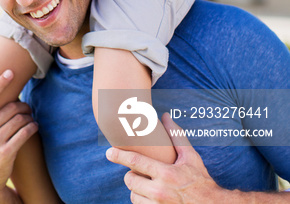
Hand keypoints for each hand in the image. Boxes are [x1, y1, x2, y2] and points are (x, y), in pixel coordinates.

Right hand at [0, 70, 38, 201]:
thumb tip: (0, 93)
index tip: (10, 72)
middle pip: (11, 108)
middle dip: (23, 106)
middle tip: (28, 108)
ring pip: (20, 119)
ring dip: (29, 117)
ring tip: (31, 119)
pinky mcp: (6, 152)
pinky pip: (25, 132)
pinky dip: (33, 127)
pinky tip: (35, 127)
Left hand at [106, 113, 222, 203]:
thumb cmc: (200, 180)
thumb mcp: (191, 157)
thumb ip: (176, 136)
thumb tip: (166, 115)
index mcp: (166, 173)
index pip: (135, 162)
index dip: (119, 155)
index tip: (108, 152)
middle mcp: (160, 191)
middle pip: (130, 180)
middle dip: (132, 174)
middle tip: (141, 172)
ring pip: (133, 195)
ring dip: (137, 189)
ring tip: (149, 185)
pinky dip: (142, 201)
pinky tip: (152, 196)